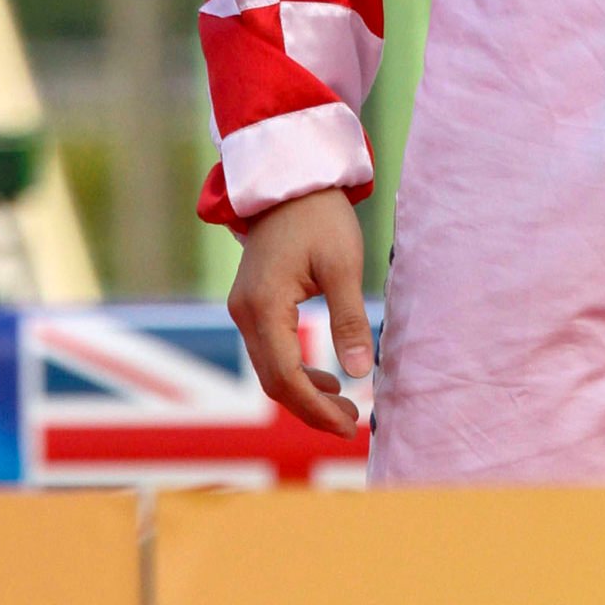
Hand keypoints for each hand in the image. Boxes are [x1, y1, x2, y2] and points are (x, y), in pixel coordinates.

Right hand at [227, 185, 373, 437]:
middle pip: (273, 380)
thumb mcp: (343, 265)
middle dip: (310, 408)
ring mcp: (244, 308)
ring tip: (342, 406)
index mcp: (264, 305)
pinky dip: (295, 370)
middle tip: (349, 423)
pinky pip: (269, 350)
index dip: (315, 409)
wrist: (292, 178)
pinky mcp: (252, 304)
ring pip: (269, 368)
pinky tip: (324, 379)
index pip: (285, 377)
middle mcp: (245, 312)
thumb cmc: (320, 217)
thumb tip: (359, 374)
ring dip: (303, 392)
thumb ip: (349, 320)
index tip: (348, 425)